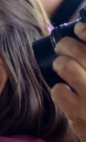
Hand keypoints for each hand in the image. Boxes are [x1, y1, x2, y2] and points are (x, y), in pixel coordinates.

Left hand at [51, 22, 85, 141]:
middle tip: (63, 45)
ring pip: (68, 68)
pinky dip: (58, 89)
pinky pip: (59, 92)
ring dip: (61, 63)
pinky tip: (62, 91)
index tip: (79, 27)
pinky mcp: (80, 115)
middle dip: (67, 44)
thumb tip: (81, 37)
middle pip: (83, 53)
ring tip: (61, 65)